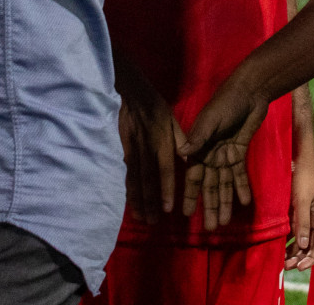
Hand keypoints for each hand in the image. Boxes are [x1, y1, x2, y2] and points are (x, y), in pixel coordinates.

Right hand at [115, 63, 186, 221]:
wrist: (130, 92)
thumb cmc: (156, 106)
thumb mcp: (173, 120)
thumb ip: (181, 140)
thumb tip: (189, 159)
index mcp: (162, 141)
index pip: (165, 169)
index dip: (165, 189)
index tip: (167, 209)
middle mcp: (146, 149)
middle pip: (147, 179)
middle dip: (149, 202)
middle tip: (152, 221)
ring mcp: (133, 150)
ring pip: (134, 179)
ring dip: (137, 199)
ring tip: (139, 217)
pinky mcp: (124, 149)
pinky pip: (127, 172)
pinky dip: (128, 188)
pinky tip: (129, 201)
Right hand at [179, 77, 266, 230]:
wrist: (249, 92)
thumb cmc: (226, 103)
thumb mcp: (211, 120)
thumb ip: (198, 138)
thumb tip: (181, 154)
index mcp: (199, 147)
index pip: (193, 177)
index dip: (190, 196)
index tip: (185, 215)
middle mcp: (210, 154)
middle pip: (209, 185)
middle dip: (210, 206)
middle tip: (211, 228)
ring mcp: (225, 154)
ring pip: (224, 184)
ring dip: (224, 202)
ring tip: (224, 223)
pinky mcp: (239, 152)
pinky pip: (239, 174)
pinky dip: (241, 188)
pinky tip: (244, 203)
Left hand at [286, 155, 313, 271]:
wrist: (297, 160)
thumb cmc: (303, 178)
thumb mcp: (302, 200)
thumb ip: (302, 221)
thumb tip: (303, 245)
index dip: (312, 258)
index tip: (300, 267)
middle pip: (311, 246)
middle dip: (300, 258)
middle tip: (286, 267)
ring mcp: (306, 218)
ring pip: (302, 241)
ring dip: (293, 253)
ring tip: (282, 262)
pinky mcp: (297, 215)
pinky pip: (294, 233)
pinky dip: (288, 242)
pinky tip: (279, 248)